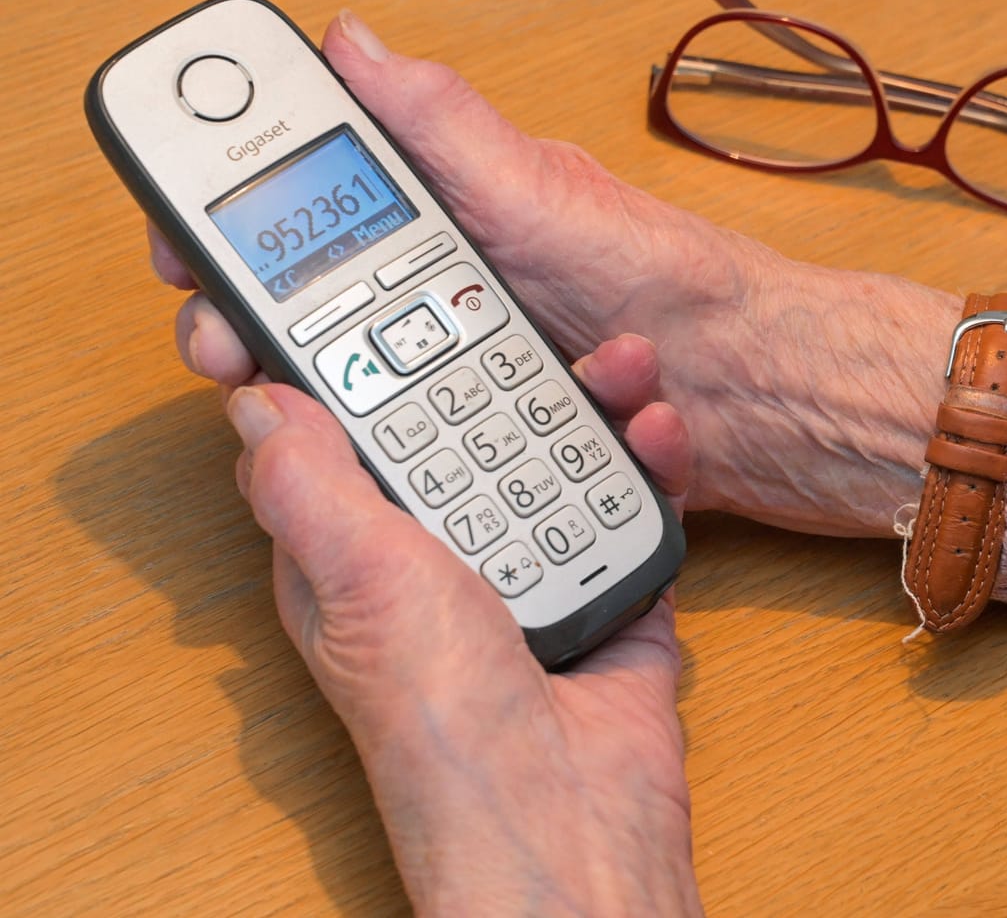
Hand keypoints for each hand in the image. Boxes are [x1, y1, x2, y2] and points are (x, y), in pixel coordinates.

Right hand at [158, 9, 957, 535]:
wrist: (770, 399)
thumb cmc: (674, 287)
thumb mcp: (540, 194)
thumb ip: (441, 128)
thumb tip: (352, 40)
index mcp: (457, 233)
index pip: (321, 228)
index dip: (247, 246)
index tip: (196, 271)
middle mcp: (466, 306)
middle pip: (332, 328)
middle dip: (289, 345)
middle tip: (254, 363)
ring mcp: (493, 383)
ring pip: (384, 408)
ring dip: (390, 418)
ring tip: (410, 419)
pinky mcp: (525, 451)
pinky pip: (468, 468)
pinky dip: (474, 465)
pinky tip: (504, 451)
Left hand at [226, 335, 702, 914]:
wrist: (567, 809)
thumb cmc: (446, 722)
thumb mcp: (358, 578)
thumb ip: (308, 483)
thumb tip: (255, 400)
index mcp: (356, 551)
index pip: (356, 433)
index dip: (378, 363)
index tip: (413, 291)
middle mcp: (438, 557)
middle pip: (472, 426)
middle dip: (511, 368)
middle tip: (542, 318)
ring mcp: (526, 570)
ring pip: (557, 452)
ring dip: (591, 404)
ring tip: (623, 366)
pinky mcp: (604, 586)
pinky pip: (627, 502)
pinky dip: (649, 466)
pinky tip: (657, 434)